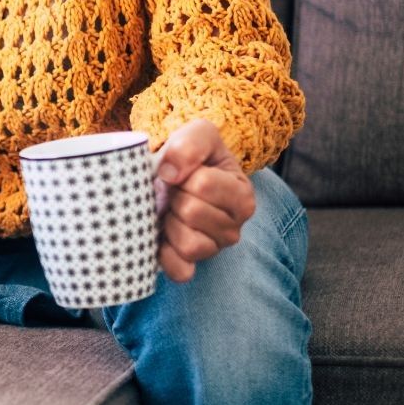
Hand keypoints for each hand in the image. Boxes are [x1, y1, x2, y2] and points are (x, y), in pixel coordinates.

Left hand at [153, 119, 255, 282]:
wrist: (175, 173)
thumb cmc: (191, 155)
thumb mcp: (198, 133)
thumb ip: (191, 143)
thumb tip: (168, 173)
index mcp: (242, 194)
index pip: (203, 184)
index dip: (182, 173)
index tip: (181, 171)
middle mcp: (235, 227)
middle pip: (192, 213)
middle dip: (173, 197)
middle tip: (173, 191)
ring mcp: (214, 249)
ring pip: (189, 244)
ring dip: (169, 223)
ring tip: (170, 210)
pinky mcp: (192, 265)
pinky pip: (180, 271)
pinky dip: (165, 254)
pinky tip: (162, 234)